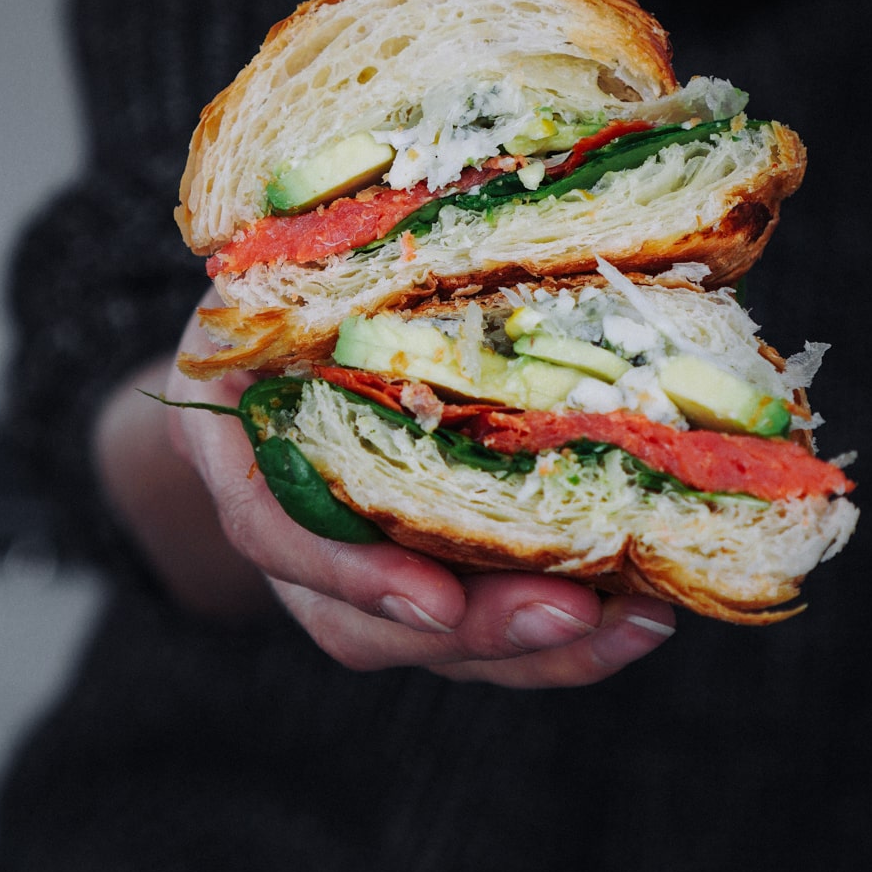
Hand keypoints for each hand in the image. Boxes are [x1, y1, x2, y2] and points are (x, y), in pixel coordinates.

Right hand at [165, 297, 675, 687]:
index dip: (352, 571)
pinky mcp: (418, 575)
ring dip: (535, 651)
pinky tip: (632, 617)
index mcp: (237, 437)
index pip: (274, 530)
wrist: (270, 331)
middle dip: (476, 629)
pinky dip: (556, 639)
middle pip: (361, 620)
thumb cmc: (294, 282)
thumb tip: (457, 220)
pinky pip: (476, 629)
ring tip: (633, 623)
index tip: (437, 599)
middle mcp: (287, 525)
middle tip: (573, 611)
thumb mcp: (287, 265)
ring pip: (429, 642)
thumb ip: (330, 276)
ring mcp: (350, 565)